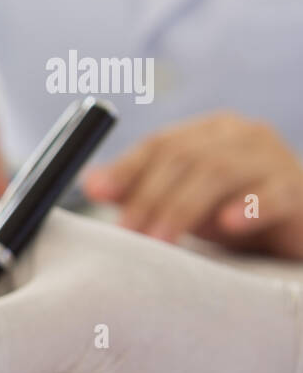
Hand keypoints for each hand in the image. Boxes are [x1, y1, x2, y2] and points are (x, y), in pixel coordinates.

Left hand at [83, 112, 302, 258]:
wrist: (297, 226)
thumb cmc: (234, 209)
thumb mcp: (182, 199)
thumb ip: (139, 188)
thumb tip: (90, 182)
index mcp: (209, 131)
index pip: (160, 144)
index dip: (127, 169)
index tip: (98, 195)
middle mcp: (241, 135)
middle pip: (184, 157)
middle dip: (149, 196)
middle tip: (127, 232)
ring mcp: (273, 158)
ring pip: (220, 172)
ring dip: (182, 208)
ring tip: (159, 240)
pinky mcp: (298, 189)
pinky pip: (273, 194)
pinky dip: (248, 207)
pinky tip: (227, 225)